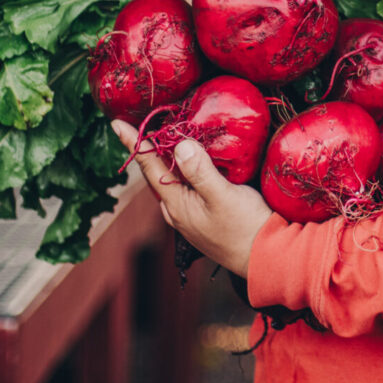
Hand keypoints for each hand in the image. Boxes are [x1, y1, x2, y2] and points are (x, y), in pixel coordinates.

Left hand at [111, 120, 273, 275]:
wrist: (267, 258)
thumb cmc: (246, 227)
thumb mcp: (224, 195)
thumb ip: (200, 170)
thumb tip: (179, 144)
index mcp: (176, 204)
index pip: (149, 167)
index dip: (134, 143)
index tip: (115, 124)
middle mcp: (177, 212)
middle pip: (157, 174)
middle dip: (149, 150)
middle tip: (144, 125)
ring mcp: (190, 218)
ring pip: (172, 182)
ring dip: (167, 161)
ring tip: (167, 140)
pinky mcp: (204, 219)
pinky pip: (186, 189)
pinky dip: (184, 172)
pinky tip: (195, 165)